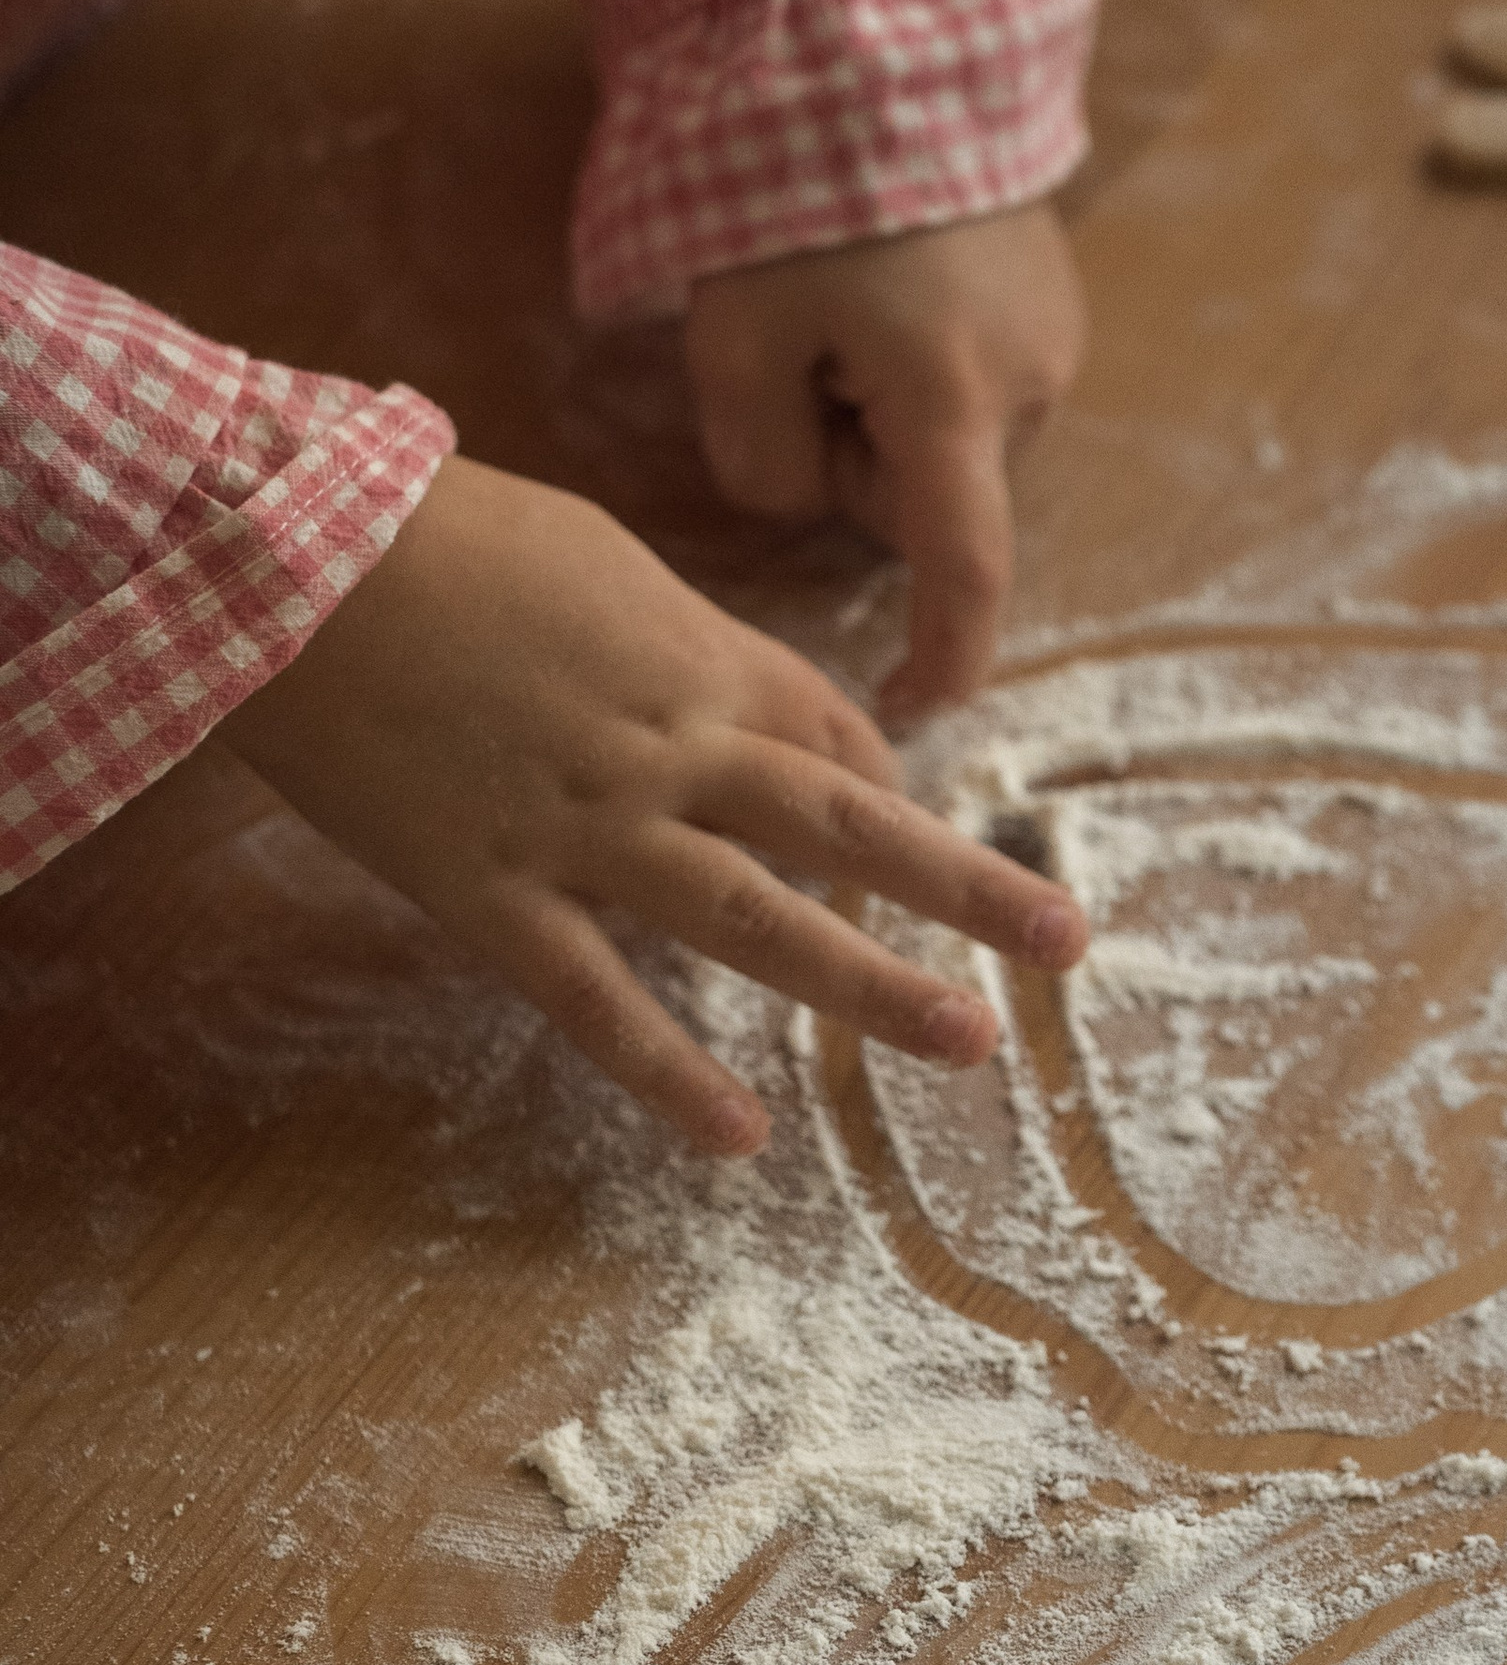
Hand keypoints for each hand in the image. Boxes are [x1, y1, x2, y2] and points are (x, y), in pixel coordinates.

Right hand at [226, 454, 1084, 1156]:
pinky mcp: (494, 893)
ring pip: (761, 918)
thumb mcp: (586, 556)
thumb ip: (662, 635)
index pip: (834, 738)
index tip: (912, 837)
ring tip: (972, 1042)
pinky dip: (668, 1072)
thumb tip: (699, 677)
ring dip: (871, 986)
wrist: (282, 552)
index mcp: (696, 656)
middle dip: (965, 885)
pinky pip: (598, 1000)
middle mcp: (671, 748)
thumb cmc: (422, 528)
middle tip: (1065, 941)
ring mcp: (589, 829)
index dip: (887, 792)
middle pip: (850, 822)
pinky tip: (739, 1136)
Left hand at [684, 203, 1085, 726]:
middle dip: (851, 452)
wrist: (882, 32)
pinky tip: (890, 275)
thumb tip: (802, 488)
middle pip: (920, 492)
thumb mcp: (732, 335)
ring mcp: (1053, 336)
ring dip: (882, 397)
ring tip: (848, 290)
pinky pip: (968, 377)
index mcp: (954, 399)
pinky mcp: (1050, 296)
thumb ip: (757, 457)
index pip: (962, 570)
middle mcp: (1027, 382)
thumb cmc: (797, 185)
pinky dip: (917, 353)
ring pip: (942, 436)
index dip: (944, 654)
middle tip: (799, 346)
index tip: (917, 711)